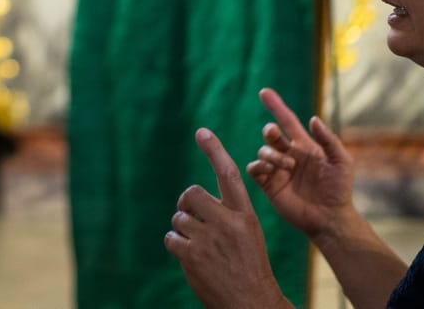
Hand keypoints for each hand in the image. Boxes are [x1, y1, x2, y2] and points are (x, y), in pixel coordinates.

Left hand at [164, 128, 287, 308]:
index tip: (202, 132)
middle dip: (187, 204)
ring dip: (182, 230)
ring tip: (199, 246)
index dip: (215, 151)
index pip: (229, 175)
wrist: (252, 303)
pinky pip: (171, 238)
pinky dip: (176, 245)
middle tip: (192, 218)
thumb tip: (192, 199)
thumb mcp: (247, 234)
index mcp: (245, 216)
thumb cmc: (248, 267)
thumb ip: (225, 215)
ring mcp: (209, 239)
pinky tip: (190, 257)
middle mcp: (228, 223)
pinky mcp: (193, 256)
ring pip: (179, 218)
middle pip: (192, 193)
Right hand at [245, 88, 354, 239]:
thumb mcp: (342, 161)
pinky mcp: (269, 185)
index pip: (287, 121)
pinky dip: (259, 166)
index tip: (264, 92)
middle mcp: (288, 155)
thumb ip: (328, 139)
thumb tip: (312, 119)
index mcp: (304, 147)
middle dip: (270, 131)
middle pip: (271, 134)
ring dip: (272, 154)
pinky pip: (254, 169)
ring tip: (288, 166)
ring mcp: (277, 170)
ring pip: (263, 151)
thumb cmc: (339, 190)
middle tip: (276, 136)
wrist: (330, 218)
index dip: (276, 106)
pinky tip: (271, 171)